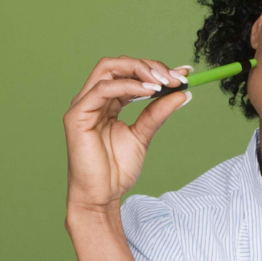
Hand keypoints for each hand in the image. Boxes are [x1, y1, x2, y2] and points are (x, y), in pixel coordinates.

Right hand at [63, 56, 192, 215]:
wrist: (102, 196)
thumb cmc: (116, 170)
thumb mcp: (144, 135)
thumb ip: (158, 112)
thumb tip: (183, 93)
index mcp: (107, 102)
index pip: (130, 73)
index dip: (156, 69)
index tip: (184, 74)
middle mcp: (93, 99)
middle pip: (118, 64)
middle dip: (149, 66)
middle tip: (175, 78)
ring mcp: (83, 105)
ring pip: (108, 69)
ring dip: (140, 71)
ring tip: (163, 83)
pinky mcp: (77, 115)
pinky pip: (102, 89)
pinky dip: (128, 86)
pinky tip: (148, 92)